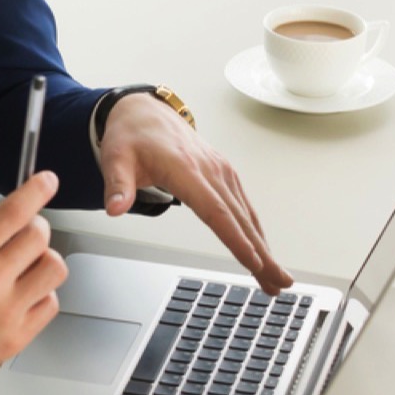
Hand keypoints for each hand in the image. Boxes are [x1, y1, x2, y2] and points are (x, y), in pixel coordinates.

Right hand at [0, 171, 67, 394]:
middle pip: (40, 235)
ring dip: (43, 260)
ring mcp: (7, 311)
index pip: (13, 212)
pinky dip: (41, 294)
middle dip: (34, 227)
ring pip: (54, 268)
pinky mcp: (17, 337)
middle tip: (24, 233)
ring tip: (25, 267)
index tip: (45, 182)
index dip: (36, 190)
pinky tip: (22, 295)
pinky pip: (50, 303)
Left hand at [98, 92, 293, 293]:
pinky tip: (264, 251)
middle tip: (280, 283)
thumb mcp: (115, 157)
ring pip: (247, 215)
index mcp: (185, 168)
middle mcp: (210, 170)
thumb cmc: (131, 135)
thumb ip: (117, 185)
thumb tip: (115, 208)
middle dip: (262, 254)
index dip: (235, 238)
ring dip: (265, 247)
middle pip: (239, 218)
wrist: (146, 111)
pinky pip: (243, 206)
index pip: (214, 210)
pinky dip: (256, 231)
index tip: (253, 261)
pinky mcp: (224, 173)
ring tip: (278, 278)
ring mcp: (221, 171)